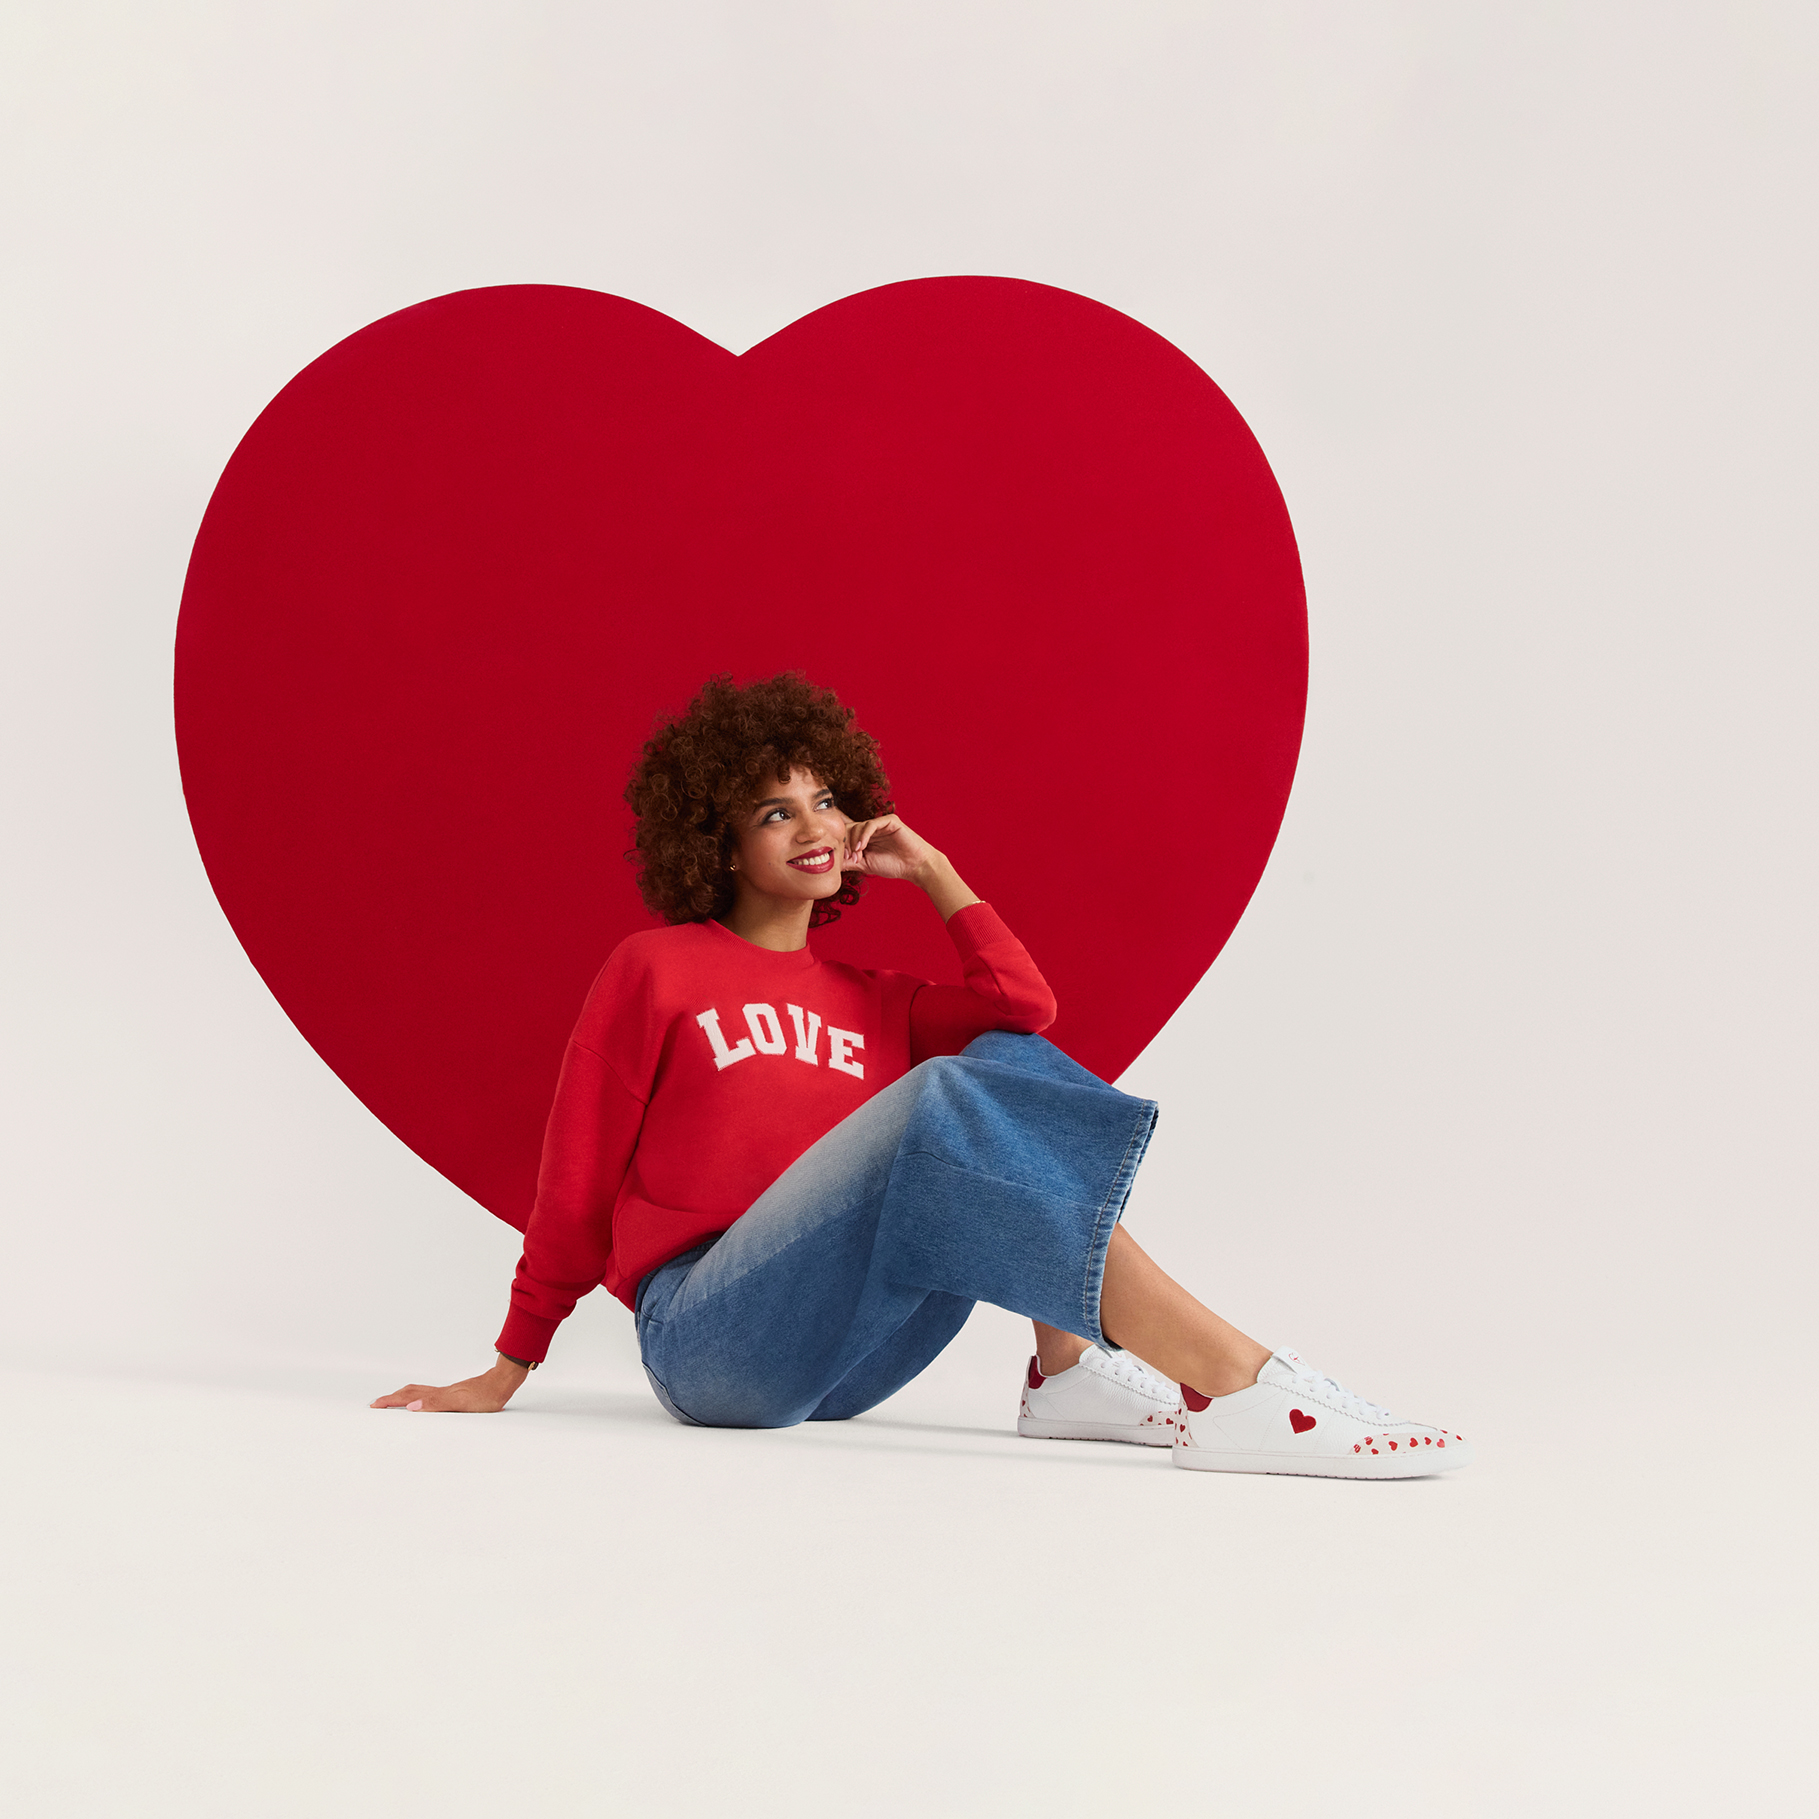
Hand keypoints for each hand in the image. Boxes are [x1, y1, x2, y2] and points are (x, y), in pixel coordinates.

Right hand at [370, 1354, 528, 1412]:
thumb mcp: (460, 1403)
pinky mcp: (455, 1394)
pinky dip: (417, 1397)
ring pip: (419, 1392)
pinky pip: (429, 1395)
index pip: (408, 1397)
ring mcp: (447, 1392)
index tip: (374, 1405)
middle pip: (410, 1392)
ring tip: (393, 1401)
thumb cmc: (485, 1396)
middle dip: (392, 1398)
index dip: (390, 1401)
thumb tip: (410, 1407)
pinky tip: (422, 1401)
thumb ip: (436, 1404)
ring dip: (403, 1396)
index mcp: (437, 1396)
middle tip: (376, 1404)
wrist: (502, 1383)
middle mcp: (440, 1393)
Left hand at [840, 812, 944, 883]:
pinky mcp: (890, 820)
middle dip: (845, 843)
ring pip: (858, 826)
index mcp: (865, 836)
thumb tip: (831, 863)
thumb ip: (849, 862)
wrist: (915, 867)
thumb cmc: (893, 866)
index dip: (839, 842)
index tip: (835, 856)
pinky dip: (864, 835)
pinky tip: (862, 847)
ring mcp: (880, 823)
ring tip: (857, 856)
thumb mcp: (865, 865)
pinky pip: (871, 824)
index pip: (846, 832)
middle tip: (847, 857)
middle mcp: (871, 827)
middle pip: (848, 828)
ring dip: (854, 842)